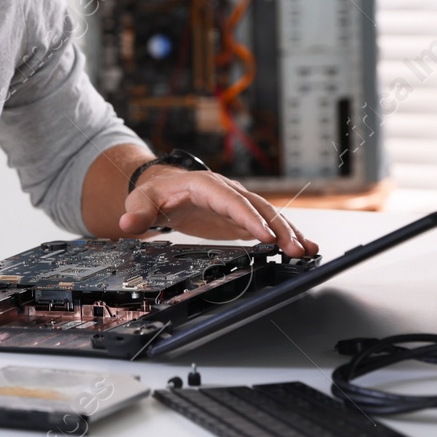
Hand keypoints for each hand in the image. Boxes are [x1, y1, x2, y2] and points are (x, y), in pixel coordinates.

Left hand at [119, 167, 318, 256]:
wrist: (163, 188)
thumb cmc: (154, 193)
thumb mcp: (141, 200)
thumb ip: (137, 212)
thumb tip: (128, 223)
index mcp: (206, 185)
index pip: (231, 200)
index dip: (248, 217)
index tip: (264, 235)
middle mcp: (227, 191)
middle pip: (258, 208)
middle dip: (279, 228)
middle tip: (295, 249)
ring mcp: (237, 204)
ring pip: (268, 216)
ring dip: (289, 233)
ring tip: (308, 250)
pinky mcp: (241, 217)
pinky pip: (267, 224)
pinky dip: (285, 236)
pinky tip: (303, 248)